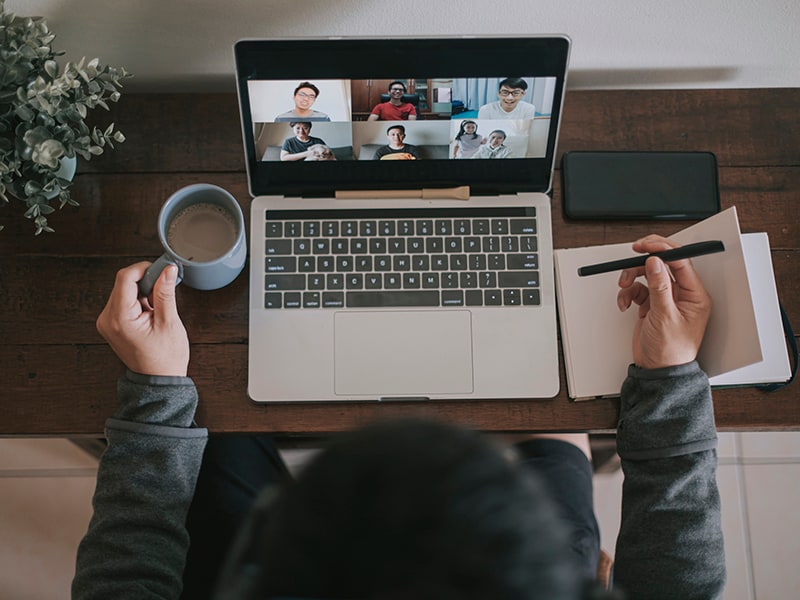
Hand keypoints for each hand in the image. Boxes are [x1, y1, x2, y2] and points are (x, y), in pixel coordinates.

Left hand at [96, 262, 189, 375]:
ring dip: (143, 291)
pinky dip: (138, 300)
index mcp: (119, 319)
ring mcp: (107, 322)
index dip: (144, 268)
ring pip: (124, 290)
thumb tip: (167, 270)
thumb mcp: (169, 322)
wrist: (159, 379)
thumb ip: (165, 292)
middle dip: (146, 281)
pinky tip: (150, 312)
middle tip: (164, 289)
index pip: (125, 278)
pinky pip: (123, 301)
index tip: (161, 269)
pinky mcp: (111, 324)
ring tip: (157, 308)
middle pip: (123, 283)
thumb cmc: (165, 358)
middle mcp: (107, 319)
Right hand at [616, 235, 712, 368]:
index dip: (663, 249)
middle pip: (663, 264)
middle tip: (632, 254)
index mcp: (695, 295)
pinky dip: (628, 293)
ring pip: (647, 275)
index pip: (681, 262)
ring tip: (624, 287)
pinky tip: (624, 304)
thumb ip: (659, 286)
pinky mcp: (652, 305)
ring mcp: (666, 299)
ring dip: (632, 277)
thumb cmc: (670, 352)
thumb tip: (656, 262)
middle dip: (644, 261)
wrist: (657, 371)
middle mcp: (682, 294)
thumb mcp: (665, 316)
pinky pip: (638, 289)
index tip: (646, 245)